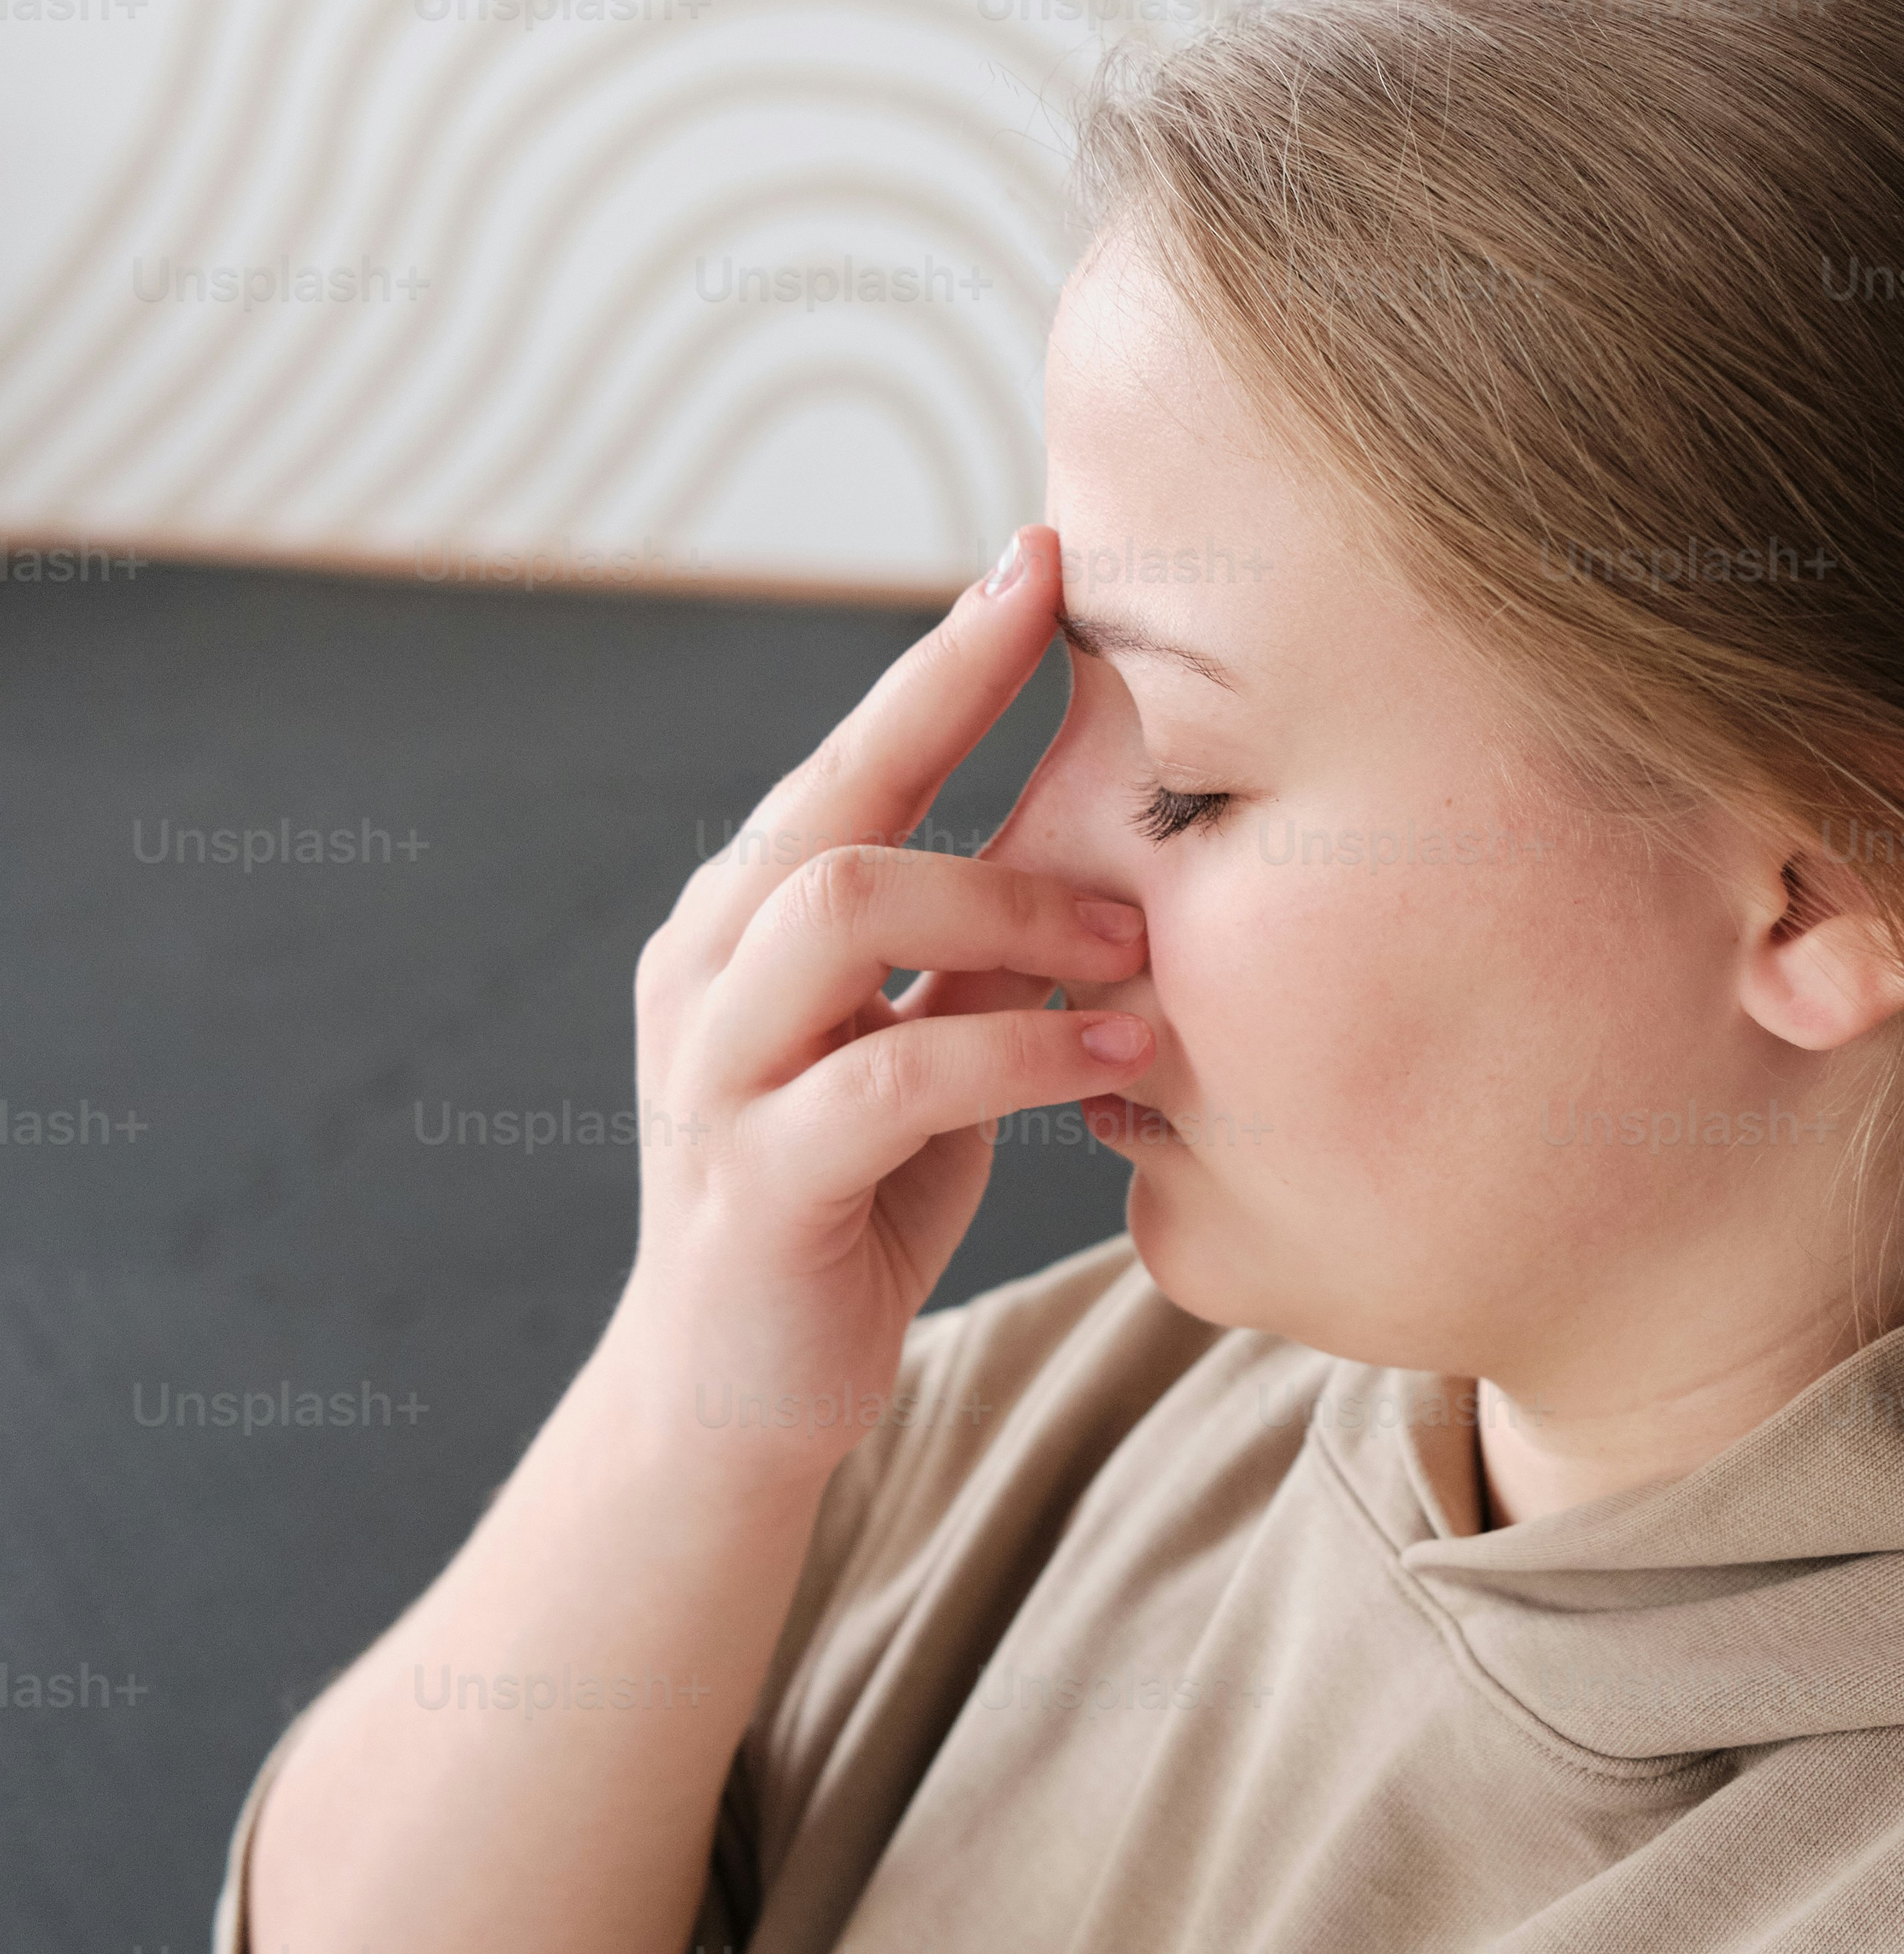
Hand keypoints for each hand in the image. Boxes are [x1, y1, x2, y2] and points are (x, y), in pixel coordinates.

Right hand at [604, 525, 1147, 1454]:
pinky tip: (1113, 1059)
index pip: (848, 754)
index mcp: (742, 919)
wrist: (738, 1395)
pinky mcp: (754, 1184)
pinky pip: (889, 1075)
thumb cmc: (850, 1198)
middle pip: (836, 805)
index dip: (946, 657)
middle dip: (986, 765)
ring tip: (1136, 948)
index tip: (1044, 558)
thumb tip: (1119, 833)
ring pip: (845, 912)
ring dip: (1013, 914)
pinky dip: (1017, 1051)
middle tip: (1149, 809)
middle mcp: (704, 969)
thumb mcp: (920, 1043)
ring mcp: (714, 1074)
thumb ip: (972, 946)